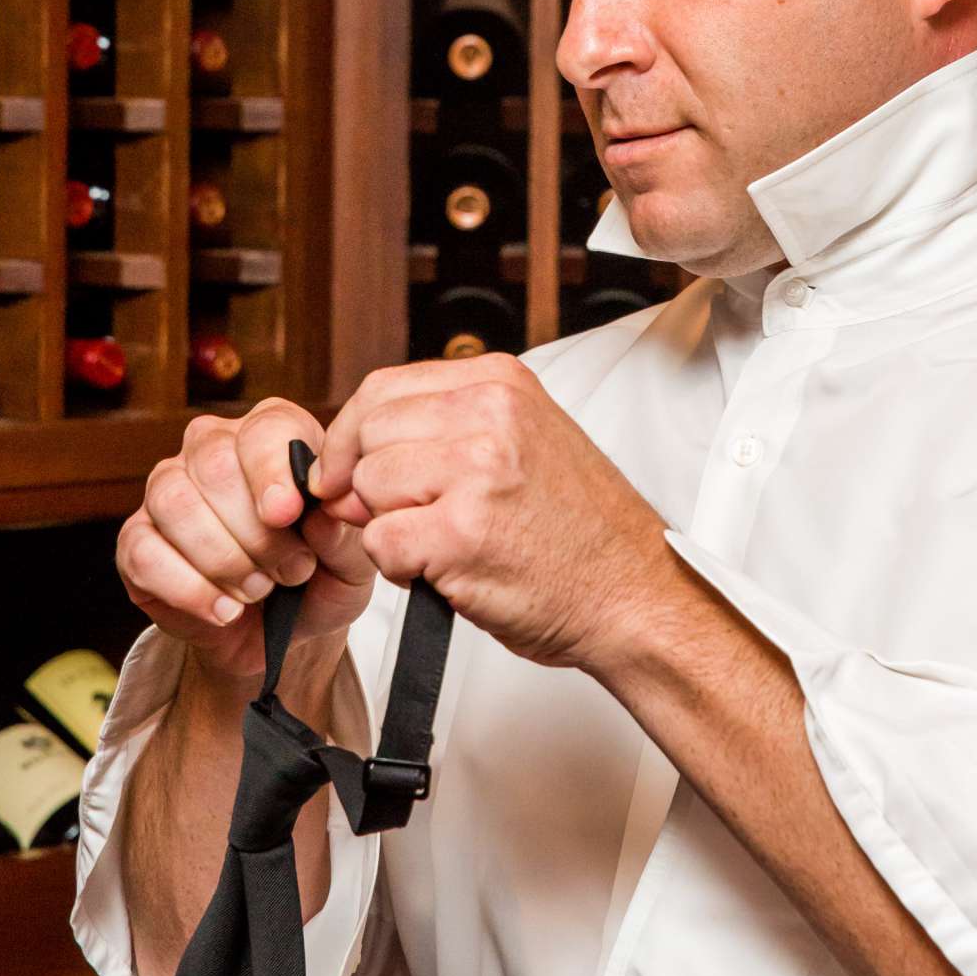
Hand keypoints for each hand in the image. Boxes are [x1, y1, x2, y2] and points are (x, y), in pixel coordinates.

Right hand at [117, 398, 379, 683]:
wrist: (283, 633)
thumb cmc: (321, 579)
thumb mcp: (351, 564)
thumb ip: (344, 538)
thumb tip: (321, 520)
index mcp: (274, 435)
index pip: (264, 429)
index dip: (271, 471)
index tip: (287, 515)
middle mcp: (214, 448)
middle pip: (214, 464)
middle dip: (254, 531)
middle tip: (290, 572)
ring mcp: (168, 489)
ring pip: (175, 502)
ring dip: (223, 560)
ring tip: (259, 591)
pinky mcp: (137, 539)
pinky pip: (144, 552)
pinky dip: (189, 590)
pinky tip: (224, 612)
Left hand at [308, 353, 669, 670]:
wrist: (632, 592)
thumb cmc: (576, 529)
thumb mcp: (522, 440)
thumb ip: (444, 430)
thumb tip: (344, 458)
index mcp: (499, 383)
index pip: (381, 389)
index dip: (351, 437)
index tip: (346, 471)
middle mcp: (489, 415)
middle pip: (368, 434)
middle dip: (370, 484)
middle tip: (412, 517)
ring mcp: (476, 472)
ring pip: (367, 488)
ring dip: (389, 526)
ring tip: (444, 543)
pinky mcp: (461, 534)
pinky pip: (380, 543)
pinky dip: (400, 567)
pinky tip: (447, 569)